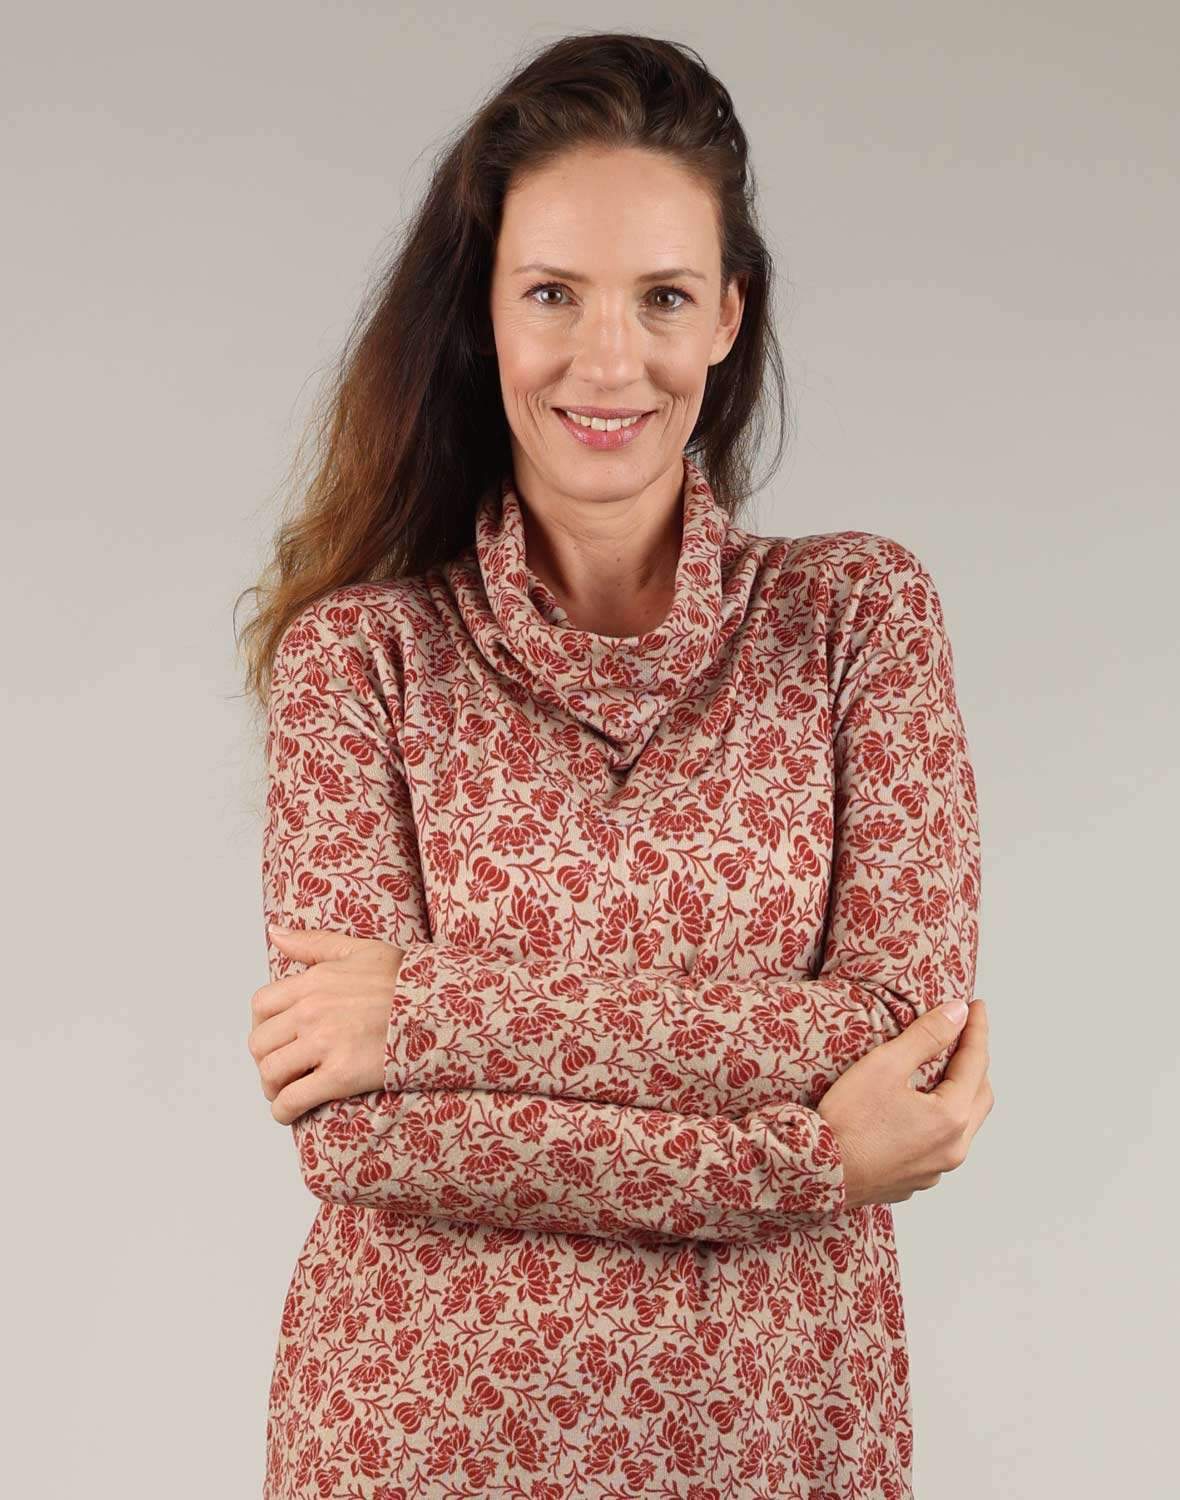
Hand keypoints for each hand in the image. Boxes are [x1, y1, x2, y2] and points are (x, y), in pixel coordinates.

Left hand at [249, 924, 405, 1124]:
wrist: (442, 1009)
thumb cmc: (407, 981)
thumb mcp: (360, 950)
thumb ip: (313, 942)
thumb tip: (274, 932)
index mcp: (314, 981)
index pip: (262, 1005)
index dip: (262, 1026)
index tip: (275, 1038)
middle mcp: (312, 1011)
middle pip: (261, 1043)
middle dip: (265, 1060)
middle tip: (281, 1071)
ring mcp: (325, 1044)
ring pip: (271, 1072)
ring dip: (271, 1088)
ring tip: (284, 1092)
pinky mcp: (340, 1076)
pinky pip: (293, 1099)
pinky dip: (283, 1111)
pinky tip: (289, 1113)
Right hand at [817, 998, 991, 1209]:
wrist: (817, 1174)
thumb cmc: (846, 1121)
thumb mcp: (885, 1064)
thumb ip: (926, 1035)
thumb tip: (958, 1012)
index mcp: (951, 1118)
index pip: (976, 1063)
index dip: (977, 1030)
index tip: (976, 1006)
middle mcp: (953, 1149)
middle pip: (980, 1096)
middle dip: (976, 1062)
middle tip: (965, 1035)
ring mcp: (935, 1170)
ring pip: (965, 1125)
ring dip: (962, 1094)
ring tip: (946, 1070)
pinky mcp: (916, 1181)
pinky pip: (942, 1145)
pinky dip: (942, 1121)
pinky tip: (921, 1110)